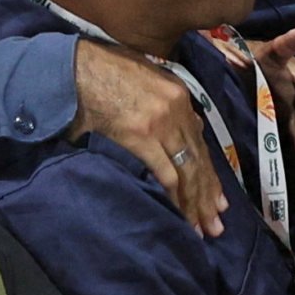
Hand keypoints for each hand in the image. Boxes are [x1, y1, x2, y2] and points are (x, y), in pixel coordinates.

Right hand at [76, 38, 226, 235]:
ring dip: (194, 202)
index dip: (210, 174)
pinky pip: (164, 173)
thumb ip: (166, 103)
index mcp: (178, 95)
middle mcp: (177, 110)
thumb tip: (185, 127)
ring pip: (186, 170)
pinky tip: (178, 214)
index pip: (200, 143)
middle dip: (207, 196)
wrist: (76, 66)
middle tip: (216, 225)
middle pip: (198, 160)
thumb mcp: (144, 78)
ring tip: (201, 228)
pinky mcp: (141, 136)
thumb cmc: (103, 70)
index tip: (217, 199)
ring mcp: (161, 123)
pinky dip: (174, 196)